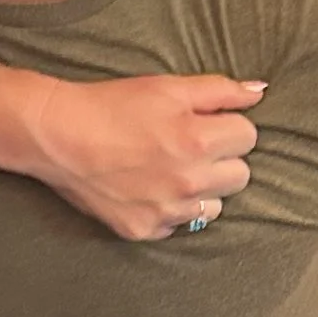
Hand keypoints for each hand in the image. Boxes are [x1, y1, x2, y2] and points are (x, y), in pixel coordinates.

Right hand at [0, 71, 264, 242]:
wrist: (58, 136)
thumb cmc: (113, 105)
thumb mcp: (168, 86)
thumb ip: (220, 90)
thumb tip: (259, 93)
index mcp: (200, 142)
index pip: (248, 137)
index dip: (228, 125)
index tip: (206, 122)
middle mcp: (189, 183)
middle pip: (240, 175)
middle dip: (223, 158)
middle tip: (191, 145)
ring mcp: (167, 212)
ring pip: (215, 206)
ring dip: (202, 188)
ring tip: (171, 168)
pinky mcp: (145, 230)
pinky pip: (179, 224)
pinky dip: (172, 209)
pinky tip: (150, 188)